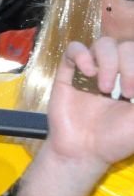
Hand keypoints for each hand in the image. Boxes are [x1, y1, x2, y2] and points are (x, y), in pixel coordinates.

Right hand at [44, 38, 133, 170]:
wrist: (84, 152)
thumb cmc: (117, 139)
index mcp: (133, 79)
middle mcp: (115, 71)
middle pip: (126, 47)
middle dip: (130, 67)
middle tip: (128, 93)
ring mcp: (91, 71)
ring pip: (104, 43)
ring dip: (109, 62)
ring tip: (104, 88)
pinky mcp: (68, 73)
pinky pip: (74, 48)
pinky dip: (83, 55)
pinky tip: (88, 73)